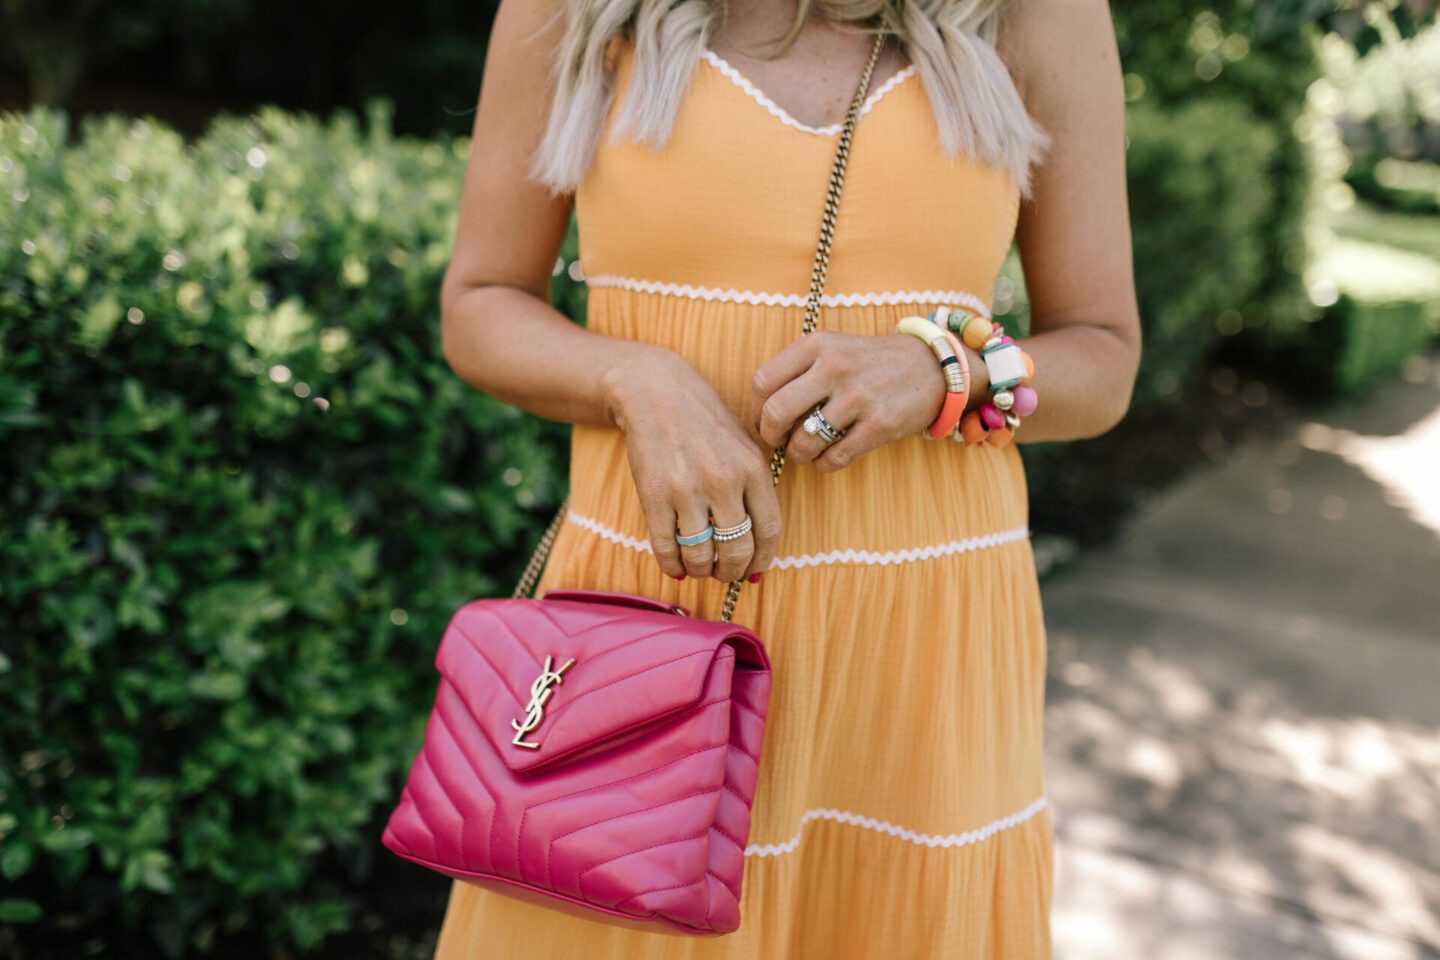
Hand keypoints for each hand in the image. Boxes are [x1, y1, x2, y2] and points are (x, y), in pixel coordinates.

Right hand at [604, 350, 780, 582]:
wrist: (653, 392)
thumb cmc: (703, 422)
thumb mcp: (744, 445)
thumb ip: (755, 491)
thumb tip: (758, 549)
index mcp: (752, 468)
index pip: (768, 530)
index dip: (762, 559)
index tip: (753, 571)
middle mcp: (723, 480)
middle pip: (736, 550)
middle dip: (731, 572)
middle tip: (723, 572)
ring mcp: (686, 489)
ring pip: (700, 555)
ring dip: (701, 571)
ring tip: (698, 566)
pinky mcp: (653, 495)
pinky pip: (666, 547)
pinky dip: (671, 565)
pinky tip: (675, 565)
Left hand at [750, 330, 945, 470]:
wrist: (930, 367)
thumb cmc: (869, 362)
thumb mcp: (832, 348)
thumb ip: (796, 370)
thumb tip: (760, 411)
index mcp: (817, 345)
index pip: (762, 381)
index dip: (756, 409)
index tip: (764, 419)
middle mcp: (835, 367)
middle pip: (775, 412)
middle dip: (771, 435)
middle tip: (779, 440)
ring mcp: (859, 397)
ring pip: (804, 441)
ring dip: (798, 454)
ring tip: (806, 450)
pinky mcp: (880, 425)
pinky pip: (834, 458)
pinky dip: (824, 464)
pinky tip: (828, 456)